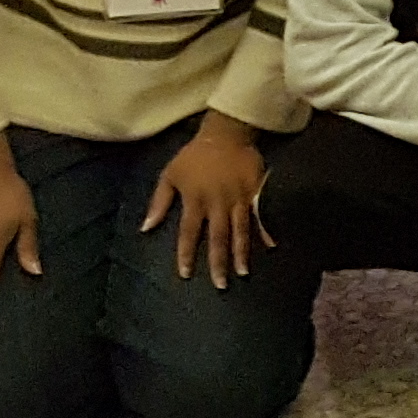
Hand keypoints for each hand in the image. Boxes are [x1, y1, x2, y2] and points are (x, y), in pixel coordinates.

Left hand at [137, 113, 270, 286]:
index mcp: (195, 200)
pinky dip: (266, 230)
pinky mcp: (255, 192)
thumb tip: (146, 227)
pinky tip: (271, 245)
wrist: (226, 133)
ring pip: (239, 230)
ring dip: (240, 253)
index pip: (189, 233)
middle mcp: (217, 203)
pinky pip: (260, 214)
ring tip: (242, 273)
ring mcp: (238, 199)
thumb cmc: (195, 156)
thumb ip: (159, 202)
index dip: (186, 253)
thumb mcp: (170, 175)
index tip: (185, 274)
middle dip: (217, 262)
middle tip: (220, 284)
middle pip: (217, 237)